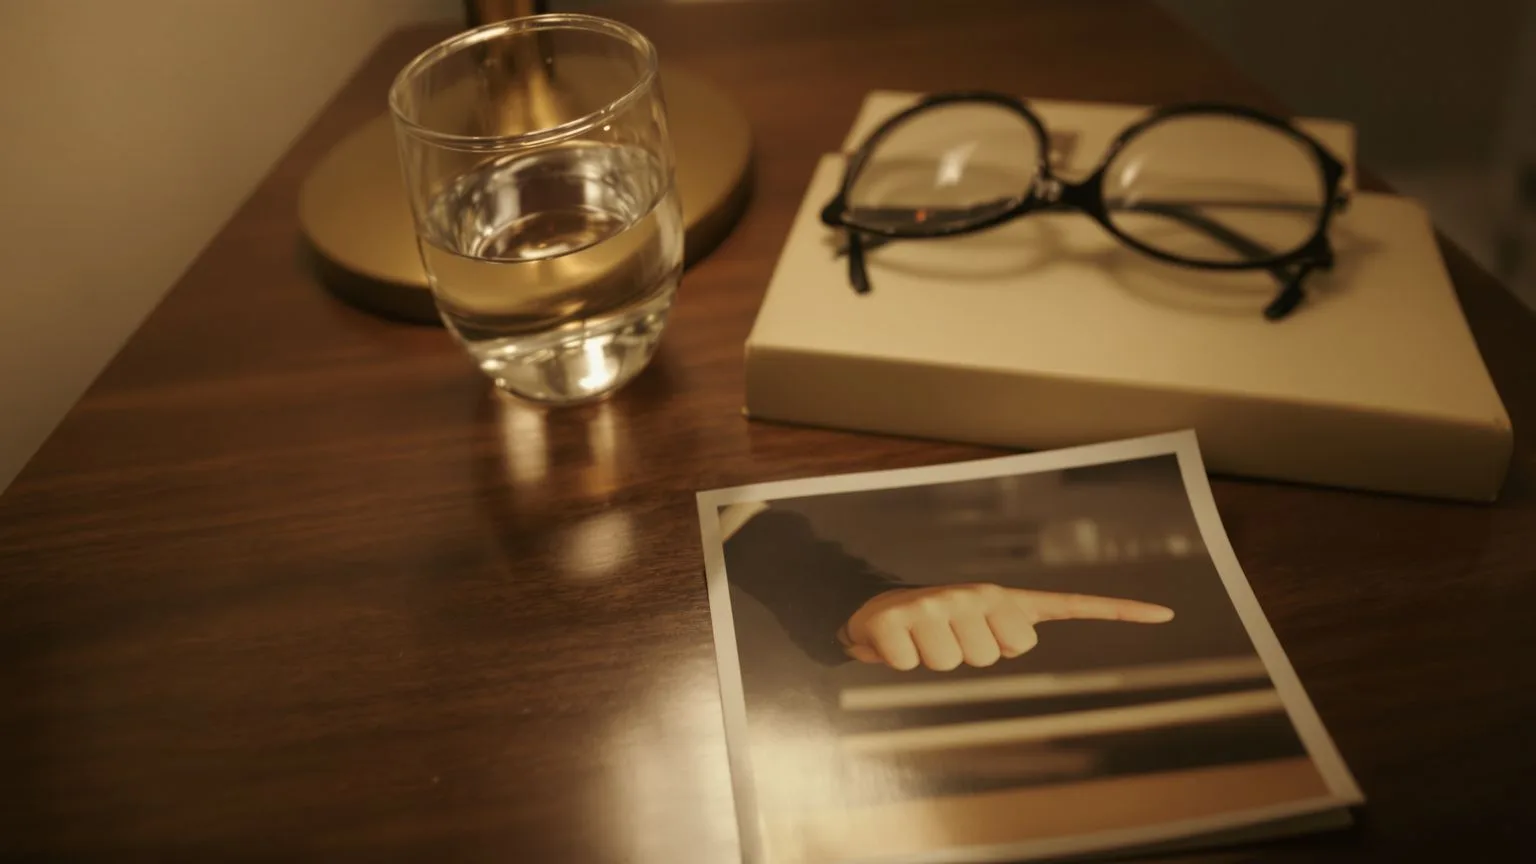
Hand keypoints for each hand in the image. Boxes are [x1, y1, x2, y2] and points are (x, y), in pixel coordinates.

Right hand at [840, 583, 1173, 670]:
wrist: (874, 613)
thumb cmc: (937, 625)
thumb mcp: (978, 625)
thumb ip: (1009, 631)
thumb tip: (1025, 640)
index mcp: (1001, 597)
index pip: (1068, 605)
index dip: (1114, 612)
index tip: (1165, 614)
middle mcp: (974, 594)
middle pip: (998, 655)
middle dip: (975, 657)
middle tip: (951, 639)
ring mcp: (936, 604)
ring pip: (956, 663)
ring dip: (936, 661)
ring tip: (924, 641)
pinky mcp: (900, 620)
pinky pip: (911, 665)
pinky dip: (898, 662)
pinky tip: (895, 645)